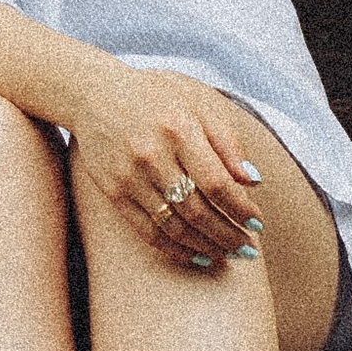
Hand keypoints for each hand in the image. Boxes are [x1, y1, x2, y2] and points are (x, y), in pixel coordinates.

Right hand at [64, 63, 266, 272]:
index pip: (217, 183)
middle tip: (248, 250)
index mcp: (179, 129)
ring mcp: (130, 176)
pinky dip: (174, 249)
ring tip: (226, 256)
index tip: (258, 225)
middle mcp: (153, 155)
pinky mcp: (113, 192)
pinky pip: (147, 231)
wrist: (94, 95)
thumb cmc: (155, 97)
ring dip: (205, 247)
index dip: (241, 209)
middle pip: (197, 210)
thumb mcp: (196, 102)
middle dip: (228, 236)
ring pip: (174, 226)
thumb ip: (227, 141)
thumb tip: (254, 181)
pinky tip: (195, 255)